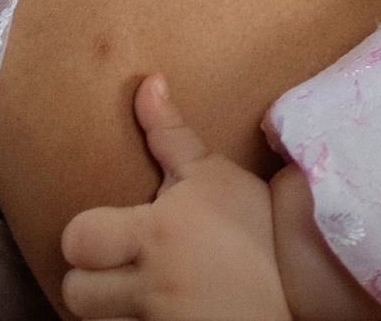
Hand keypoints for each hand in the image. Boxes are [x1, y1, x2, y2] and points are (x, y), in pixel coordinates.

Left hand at [61, 75, 292, 320]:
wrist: (305, 282)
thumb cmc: (257, 225)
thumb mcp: (213, 173)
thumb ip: (170, 134)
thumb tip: (147, 83)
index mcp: (153, 234)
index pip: (77, 238)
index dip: (84, 236)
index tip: (108, 231)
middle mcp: (151, 283)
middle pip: (76, 292)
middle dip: (88, 280)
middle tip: (114, 267)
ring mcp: (162, 320)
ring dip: (111, 308)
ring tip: (134, 293)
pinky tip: (161, 311)